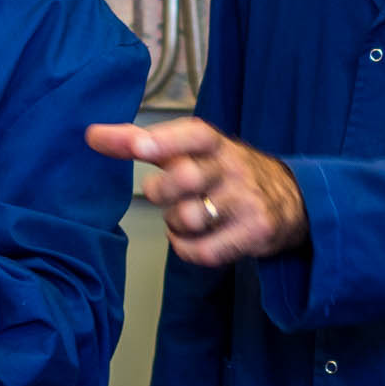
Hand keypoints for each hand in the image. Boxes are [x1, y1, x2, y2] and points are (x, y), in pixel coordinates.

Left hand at [86, 119, 307, 266]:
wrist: (293, 201)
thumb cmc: (225, 173)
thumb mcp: (193, 151)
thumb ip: (143, 143)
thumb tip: (91, 134)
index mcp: (215, 143)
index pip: (192, 134)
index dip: (163, 141)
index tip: (138, 147)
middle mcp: (233, 167)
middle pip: (185, 178)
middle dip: (161, 191)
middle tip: (162, 195)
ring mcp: (246, 201)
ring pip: (191, 218)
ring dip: (176, 224)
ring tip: (186, 219)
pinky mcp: (255, 232)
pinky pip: (205, 251)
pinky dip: (187, 249)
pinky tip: (194, 239)